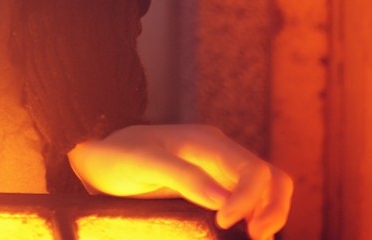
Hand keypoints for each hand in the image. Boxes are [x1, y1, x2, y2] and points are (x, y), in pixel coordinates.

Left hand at [68, 124, 293, 238]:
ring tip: (255, 239)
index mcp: (207, 142)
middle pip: (271, 179)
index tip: (224, 224)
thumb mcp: (142, 163)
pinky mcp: (214, 189)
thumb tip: (225, 202)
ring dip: (271, 215)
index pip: (252, 170)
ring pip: (267, 191)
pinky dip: (257, 219)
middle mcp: (220, 155)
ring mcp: (219, 172)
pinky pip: (250, 203)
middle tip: (255, 238)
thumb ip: (182, 177)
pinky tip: (246, 236)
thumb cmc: (116, 157)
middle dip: (273, 209)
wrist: (98, 160)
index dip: (249, 200)